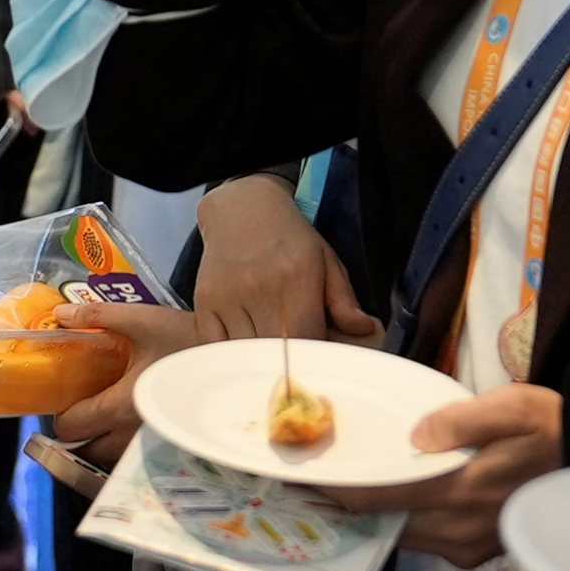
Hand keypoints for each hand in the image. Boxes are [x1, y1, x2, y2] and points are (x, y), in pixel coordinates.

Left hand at [49, 296, 228, 464]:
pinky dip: (120, 448)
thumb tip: (59, 315)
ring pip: (108, 459)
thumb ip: (96, 316)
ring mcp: (150, 445)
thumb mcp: (140, 320)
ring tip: (100, 416)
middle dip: (77, 433)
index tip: (64, 397)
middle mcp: (131, 434)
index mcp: (120, 405)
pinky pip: (130, 459)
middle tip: (80, 407)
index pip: (71, 427)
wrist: (228, 358)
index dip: (60, 414)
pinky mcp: (167, 447)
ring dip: (98, 443)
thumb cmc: (183, 338)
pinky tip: (124, 424)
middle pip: (85, 451)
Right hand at [192, 174, 379, 346]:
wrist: (241, 209)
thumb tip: (365, 329)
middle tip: (295, 360)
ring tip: (271, 352)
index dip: (313, 356)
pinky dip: (230, 354)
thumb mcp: (325, 259)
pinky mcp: (204, 300)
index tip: (317, 359)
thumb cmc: (290, 238)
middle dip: (288, 361)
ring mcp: (228, 294)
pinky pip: (215, 345)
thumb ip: (344, 299)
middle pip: (275, 350)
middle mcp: (259, 286)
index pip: (307, 338)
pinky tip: (243, 348)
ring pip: (245, 351)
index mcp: (296, 276)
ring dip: (259, 359)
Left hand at [317, 383, 560, 566]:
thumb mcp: (513, 408)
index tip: (303, 481)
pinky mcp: (483, 552)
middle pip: (387, 525)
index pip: (382, 498)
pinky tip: (396, 501)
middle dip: (350, 509)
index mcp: (463, 492)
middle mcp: (461, 531)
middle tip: (314, 488)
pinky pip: (429, 541)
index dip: (338, 492)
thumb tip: (416, 438)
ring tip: (347, 492)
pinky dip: (406, 523)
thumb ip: (462, 422)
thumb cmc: (555, 428)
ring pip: (406, 536)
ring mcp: (473, 547)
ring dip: (377, 517)